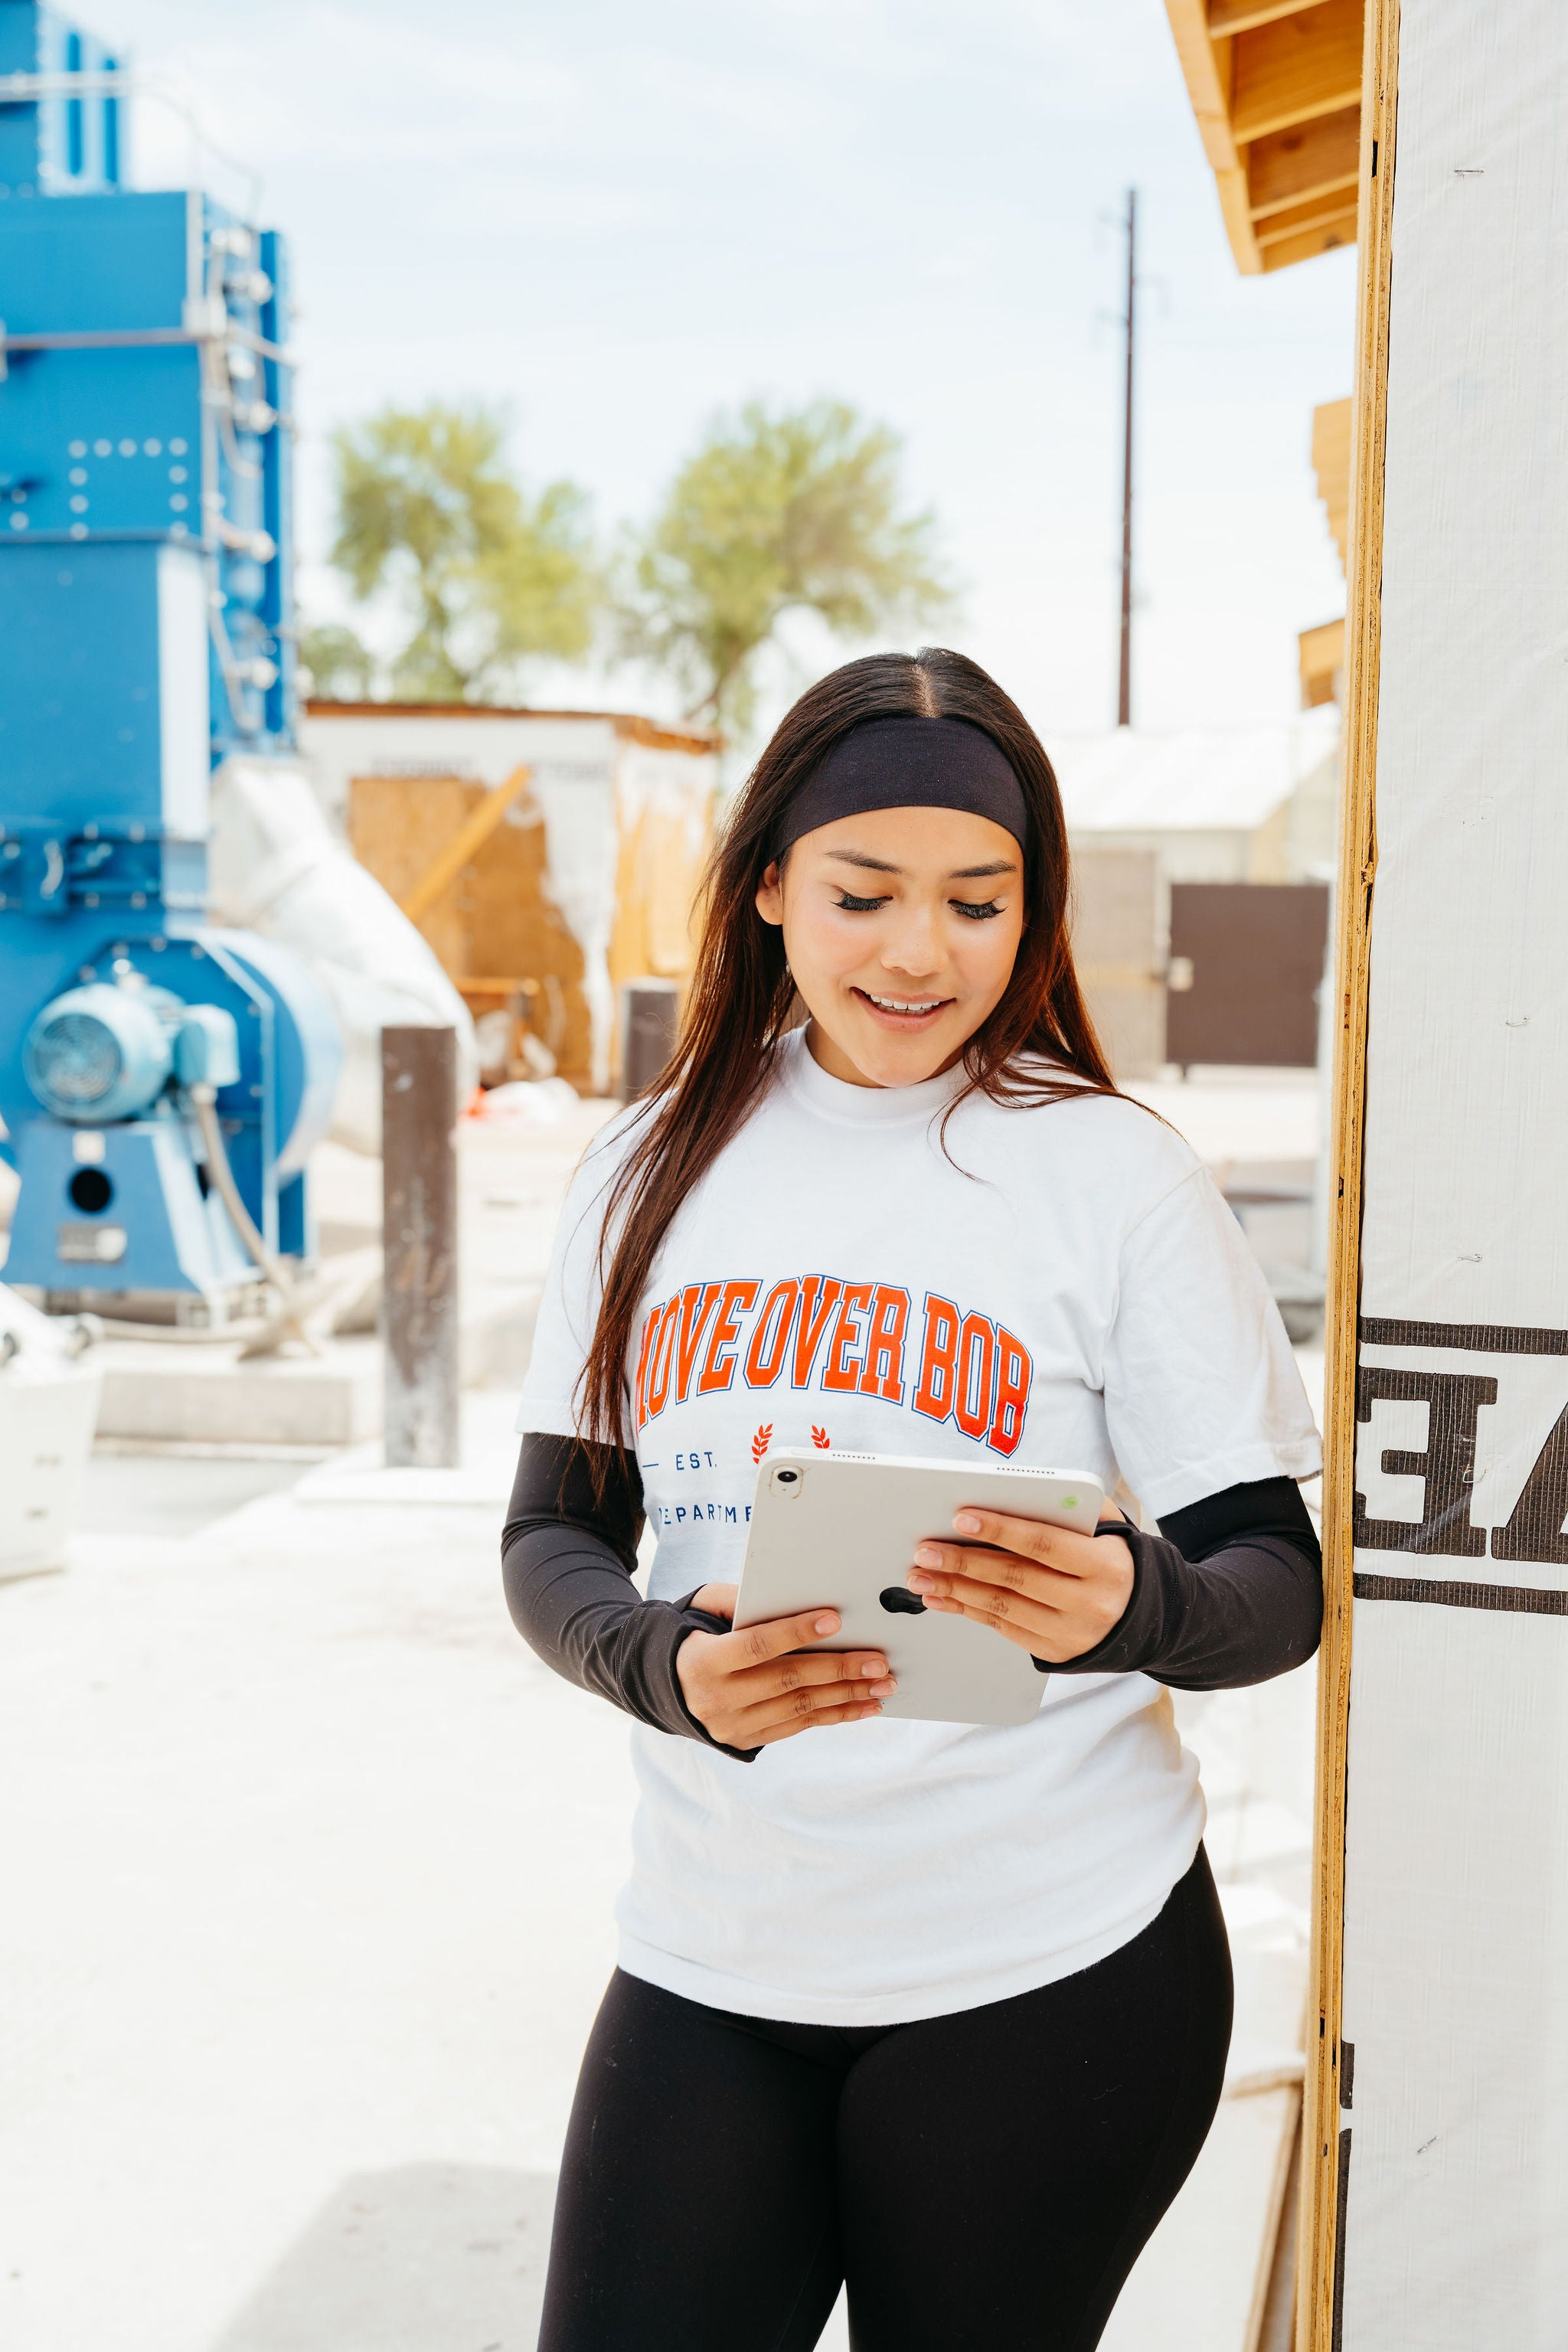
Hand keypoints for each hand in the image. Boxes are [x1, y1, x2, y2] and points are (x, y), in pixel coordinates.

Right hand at [676, 1583, 896, 1749]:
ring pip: (799, 1709)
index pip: (756, 1646)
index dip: (796, 1632)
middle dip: (838, 1669)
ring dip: (847, 1696)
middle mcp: (717, 1700)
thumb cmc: (693, 1635)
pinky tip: (863, 1705)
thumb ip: (741, 1600)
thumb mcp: (703, 1609)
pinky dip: (835, 1715)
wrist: (663, 1686)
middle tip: (878, 1660)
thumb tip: (789, 1594)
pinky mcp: (748, 1740)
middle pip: (787, 1681)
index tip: (835, 1619)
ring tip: (882, 1684)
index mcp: (702, 1662)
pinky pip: (799, 1727)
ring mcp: (733, 1726)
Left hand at [906, 1506, 1133, 1664]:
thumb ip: (1075, 1507)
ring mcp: (1071, 1633)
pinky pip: (1003, 1629)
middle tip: (925, 1549)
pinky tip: (943, 1597)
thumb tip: (1022, 1490)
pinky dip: (968, 1611)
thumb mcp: (1111, 1529)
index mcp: (1104, 1566)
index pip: (1043, 1544)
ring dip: (955, 1590)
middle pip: (1015, 1578)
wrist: (1146, 1620)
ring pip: (1002, 1607)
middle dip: (963, 1562)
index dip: (1000, 1530)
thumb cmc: (1115, 1562)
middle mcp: (1089, 1604)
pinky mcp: (1054, 1653)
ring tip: (922, 1575)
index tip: (962, 1518)